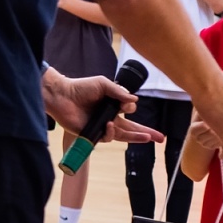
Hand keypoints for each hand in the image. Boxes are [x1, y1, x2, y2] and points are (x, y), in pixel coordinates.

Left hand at [42, 71, 162, 143]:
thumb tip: (134, 100)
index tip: (126, 104)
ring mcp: (100, 126)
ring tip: (146, 137)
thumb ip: (119, 92)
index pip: (129, 111)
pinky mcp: (92, 133)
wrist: (62, 95)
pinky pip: (106, 137)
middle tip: (160, 138)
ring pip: (122, 135)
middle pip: (131, 128)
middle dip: (146, 133)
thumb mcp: (103, 85)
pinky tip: (110, 124)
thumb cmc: (81, 87)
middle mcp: (108, 117)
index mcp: (112, 105)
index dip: (131, 108)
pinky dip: (111, 132)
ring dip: (135, 136)